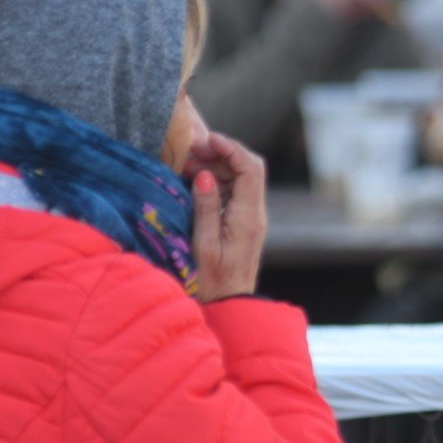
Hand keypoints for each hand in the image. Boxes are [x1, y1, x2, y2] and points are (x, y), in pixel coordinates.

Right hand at [187, 133, 266, 302]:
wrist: (230, 303)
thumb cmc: (213, 280)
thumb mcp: (203, 243)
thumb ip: (205, 207)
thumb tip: (204, 175)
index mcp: (249, 216)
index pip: (251, 169)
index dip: (232, 148)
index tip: (207, 139)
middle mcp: (256, 213)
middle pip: (249, 168)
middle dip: (224, 153)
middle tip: (192, 151)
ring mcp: (252, 216)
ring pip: (242, 177)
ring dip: (218, 165)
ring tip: (187, 165)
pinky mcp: (244, 221)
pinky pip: (236, 191)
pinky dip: (218, 180)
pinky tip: (195, 181)